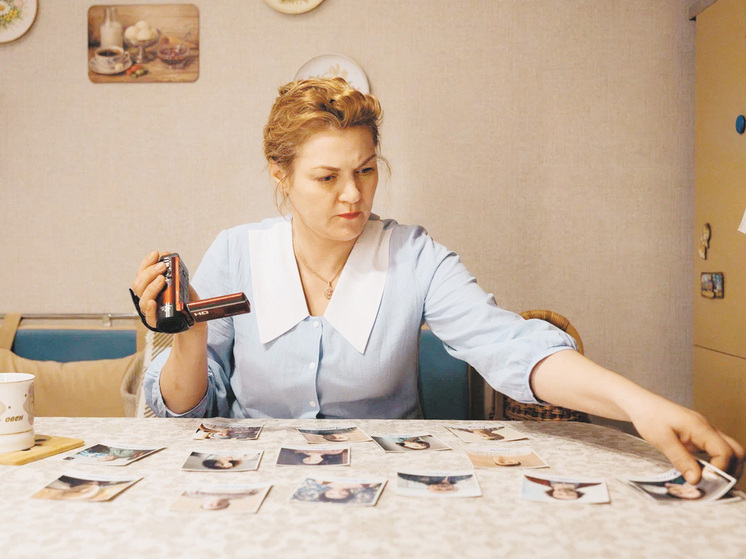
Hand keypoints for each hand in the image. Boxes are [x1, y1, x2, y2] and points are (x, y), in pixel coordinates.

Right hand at [130, 251, 201, 329]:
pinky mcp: (157, 323)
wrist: (195, 318)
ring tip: (162, 279)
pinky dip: (150, 309)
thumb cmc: (185, 300)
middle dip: (150, 273)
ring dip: (151, 287)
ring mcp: (150, 311)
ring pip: (143, 299)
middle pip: (139, 285)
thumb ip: (174, 271)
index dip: (147, 263)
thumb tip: (167, 255)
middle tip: (163, 266)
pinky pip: (149, 317)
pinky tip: (153, 302)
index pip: (141, 274)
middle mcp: (146, 298)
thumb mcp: (181, 283)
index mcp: (149, 288)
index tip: (156, 254)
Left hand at [629, 396, 743, 483]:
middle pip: (736, 451)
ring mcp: (704, 431)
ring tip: (711, 482)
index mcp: (700, 427)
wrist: (639, 403)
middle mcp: (707, 428)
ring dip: (725, 467)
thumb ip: (681, 460)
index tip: (707, 481)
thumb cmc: (648, 416)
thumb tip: (696, 480)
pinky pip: (714, 450)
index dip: (721, 469)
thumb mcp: (662, 440)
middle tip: (718, 486)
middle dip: (732, 470)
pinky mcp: (698, 435)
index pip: (725, 451)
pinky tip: (702, 472)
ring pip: (728, 450)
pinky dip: (714, 462)